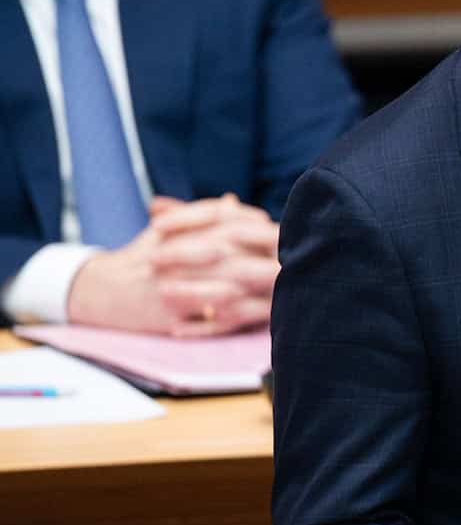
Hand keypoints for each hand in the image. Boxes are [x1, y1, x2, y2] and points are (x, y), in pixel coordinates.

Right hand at [66, 195, 279, 336]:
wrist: (97, 291)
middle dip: (268, 260)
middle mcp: (177, 260)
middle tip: (299, 262)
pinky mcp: (169, 320)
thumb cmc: (144, 256)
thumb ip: (203, 213)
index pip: (227, 225)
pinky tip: (260, 314)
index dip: (261, 230)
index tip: (288, 234)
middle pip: (231, 257)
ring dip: (258, 290)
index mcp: (180, 234)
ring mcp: (173, 290)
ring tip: (288, 288)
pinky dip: (235, 317)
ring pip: (224, 290)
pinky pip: (207, 321)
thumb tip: (237, 202)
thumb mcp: (168, 228)